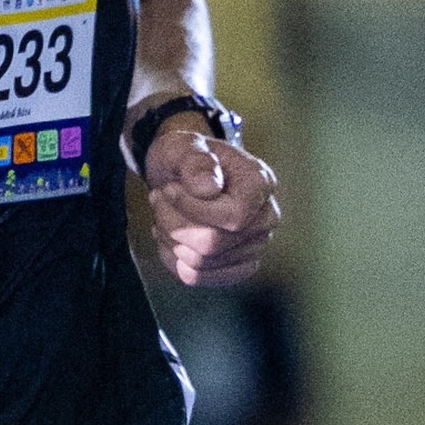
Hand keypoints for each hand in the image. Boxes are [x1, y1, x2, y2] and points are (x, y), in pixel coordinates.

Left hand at [144, 123, 280, 284]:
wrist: (182, 172)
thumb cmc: (185, 156)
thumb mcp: (183, 147)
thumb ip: (196, 161)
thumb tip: (209, 188)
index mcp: (261, 183)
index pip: (233, 218)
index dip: (193, 210)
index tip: (168, 190)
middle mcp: (266, 218)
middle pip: (212, 244)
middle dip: (173, 224)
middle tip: (158, 199)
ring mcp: (254, 246)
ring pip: (201, 264)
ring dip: (170, 239)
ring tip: (163, 214)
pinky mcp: (236, 267)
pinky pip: (197, 277)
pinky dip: (173, 258)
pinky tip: (169, 236)